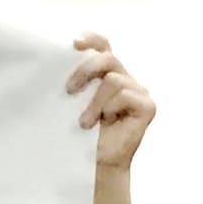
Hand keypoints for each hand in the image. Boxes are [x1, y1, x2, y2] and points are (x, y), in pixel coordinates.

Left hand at [70, 33, 155, 172]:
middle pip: (108, 58)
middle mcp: (125, 79)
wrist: (97, 163)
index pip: (103, 46)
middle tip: (69, 90)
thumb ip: (75, 83)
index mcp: (107, 74)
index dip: (92, 39)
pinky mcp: (147, 106)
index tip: (74, 42)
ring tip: (85, 122)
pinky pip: (125, 95)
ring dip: (94, 102)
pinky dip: (109, 108)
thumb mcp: (74, 104)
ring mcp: (139, 91)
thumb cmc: (82, 135)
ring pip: (113, 80)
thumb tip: (54, 65)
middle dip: (85, 71)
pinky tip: (106, 122)